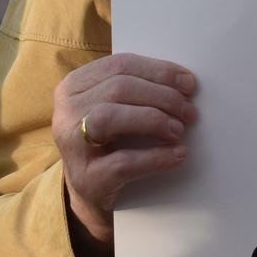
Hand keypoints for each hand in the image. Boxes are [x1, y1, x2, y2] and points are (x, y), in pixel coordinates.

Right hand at [52, 53, 198, 256]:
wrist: (93, 191)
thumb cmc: (111, 142)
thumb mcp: (116, 107)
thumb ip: (138, 89)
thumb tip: (184, 81)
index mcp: (74, 85)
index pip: (120, 65)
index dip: (159, 71)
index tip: (189, 83)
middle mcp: (66, 111)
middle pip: (118, 88)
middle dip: (162, 96)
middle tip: (190, 112)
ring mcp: (71, 145)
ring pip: (110, 118)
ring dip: (154, 120)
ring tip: (179, 130)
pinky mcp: (86, 178)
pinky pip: (122, 162)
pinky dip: (155, 157)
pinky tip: (178, 154)